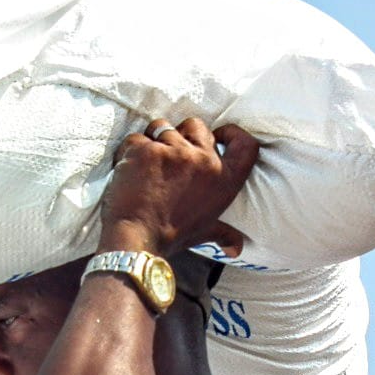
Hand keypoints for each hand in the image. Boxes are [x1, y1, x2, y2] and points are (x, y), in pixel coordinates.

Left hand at [99, 118, 258, 256]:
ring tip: (146, 166)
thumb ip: (224, 234)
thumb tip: (236, 248)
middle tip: (169, 158)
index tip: (219, 135)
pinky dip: (130, 151)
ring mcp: (175, 151)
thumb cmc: (171, 236)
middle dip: (182, 135)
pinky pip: (137, 138)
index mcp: (224, 180)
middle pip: (197, 126)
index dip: (232, 133)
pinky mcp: (146, 149)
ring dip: (153, 141)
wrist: (137, 239)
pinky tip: (128, 170)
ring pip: (163, 127)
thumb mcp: (204, 232)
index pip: (246, 145)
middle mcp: (205, 161)